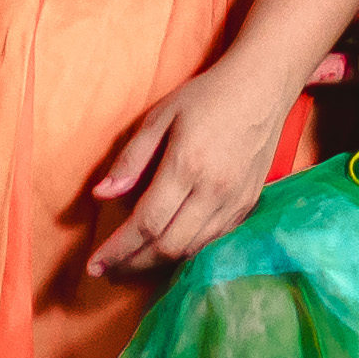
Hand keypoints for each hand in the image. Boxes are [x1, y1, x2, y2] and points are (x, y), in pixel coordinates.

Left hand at [86, 61, 309, 283]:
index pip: (146, 223)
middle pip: (168, 246)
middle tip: (108, 270)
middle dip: (133, 264)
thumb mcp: (160, 116)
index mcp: (187, 165)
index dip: (118, 250)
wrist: (263, 88)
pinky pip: (213, 241)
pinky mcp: (248, 204)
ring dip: (158, 263)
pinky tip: (167, 249)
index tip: (95, 265)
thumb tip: (101, 195)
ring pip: (192, 250)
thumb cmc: (207, 96)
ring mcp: (235, 201)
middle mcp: (213, 190)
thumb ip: (131, 159)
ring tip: (131, 263)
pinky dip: (187, 252)